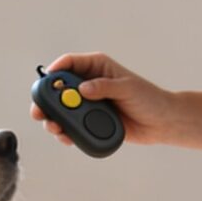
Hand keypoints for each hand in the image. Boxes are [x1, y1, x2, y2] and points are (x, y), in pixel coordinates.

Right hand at [26, 52, 181, 147]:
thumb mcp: (128, 88)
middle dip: (47, 100)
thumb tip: (83, 88)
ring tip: (54, 128)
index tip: (47, 80)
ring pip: (62, 109)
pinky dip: (65, 132)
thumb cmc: (149, 99)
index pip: (70, 63)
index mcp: (97, 67)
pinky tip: (66, 137)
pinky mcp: (90, 121)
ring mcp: (88, 103)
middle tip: (39, 111)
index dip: (55, 70)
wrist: (161, 123)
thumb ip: (105, 87)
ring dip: (54, 119)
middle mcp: (89, 83)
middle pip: (59, 89)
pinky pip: (72, 125)